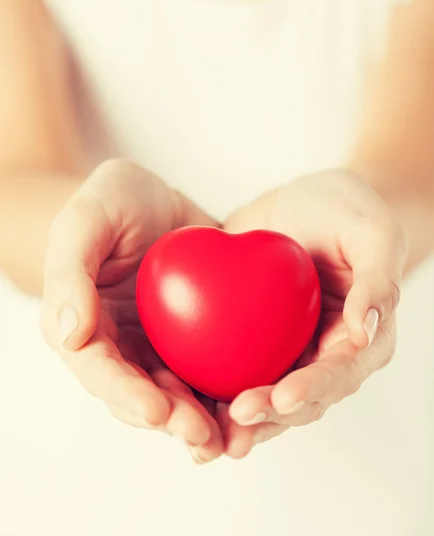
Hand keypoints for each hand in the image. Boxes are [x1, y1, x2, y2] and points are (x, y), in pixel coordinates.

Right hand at [41, 159, 222, 462]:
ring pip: (178, 392)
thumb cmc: (112, 201)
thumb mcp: (85, 220)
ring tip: (232, 436)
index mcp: (84, 328)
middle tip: (204, 435)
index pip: (100, 371)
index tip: (157, 411)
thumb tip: (71, 334)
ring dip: (202, 418)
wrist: (153, 196)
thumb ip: (70, 273)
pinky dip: (228, 389)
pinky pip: (210, 367)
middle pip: (142, 394)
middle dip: (171, 420)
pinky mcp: (193, 336)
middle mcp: (120, 346)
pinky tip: (254, 401)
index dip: (126, 395)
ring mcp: (157, 344)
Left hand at [217, 169, 406, 457]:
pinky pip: (230, 366)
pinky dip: (208, 387)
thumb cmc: (348, 212)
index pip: (338, 374)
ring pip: (262, 394)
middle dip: (267, 415)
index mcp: (357, 339)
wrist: (306, 200)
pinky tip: (181, 395)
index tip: (281, 397)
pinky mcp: (250, 338)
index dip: (311, 390)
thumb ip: (376, 281)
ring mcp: (284, 348)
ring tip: (206, 434)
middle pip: (296, 398)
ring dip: (236, 419)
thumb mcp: (372, 234)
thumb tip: (364, 331)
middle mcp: (320, 352)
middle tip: (234, 419)